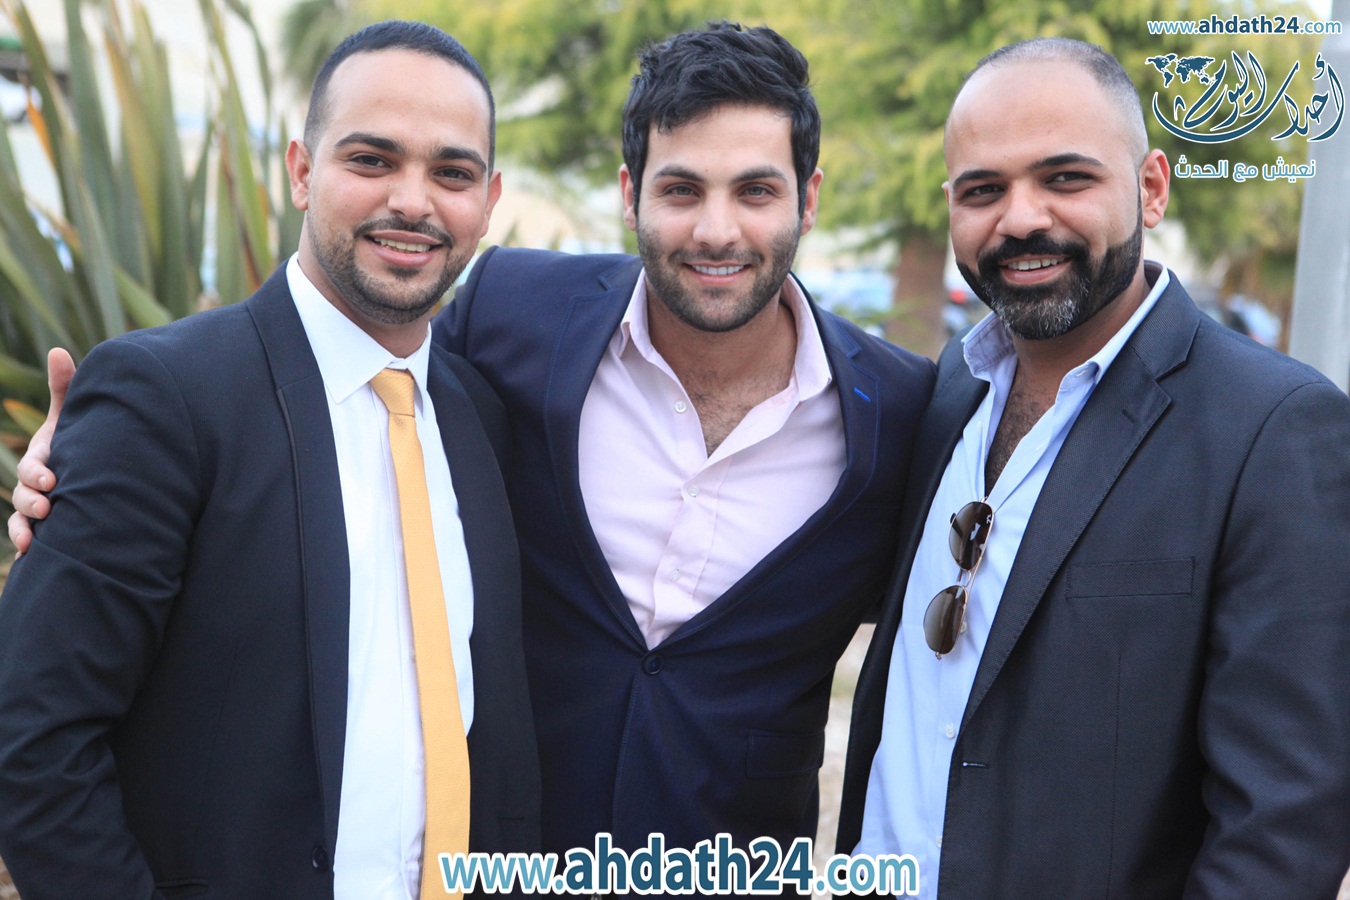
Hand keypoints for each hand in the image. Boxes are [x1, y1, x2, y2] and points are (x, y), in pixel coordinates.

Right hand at [9, 348, 74, 553]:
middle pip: (25, 493)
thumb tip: (58, 350)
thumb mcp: (74, 414)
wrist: (99, 466)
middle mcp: (37, 482)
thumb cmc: (84, 436)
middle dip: (32, 500)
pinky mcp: (47, 524)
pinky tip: (29, 554)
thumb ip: (65, 386)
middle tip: (49, 506)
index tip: (52, 479)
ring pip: (23, 517)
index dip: (38, 472)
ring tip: (35, 536)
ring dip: (25, 526)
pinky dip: (25, 544)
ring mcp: (39, 503)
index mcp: (44, 456)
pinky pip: (28, 536)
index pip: (34, 465)